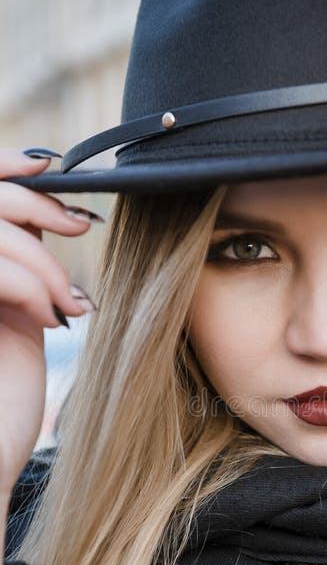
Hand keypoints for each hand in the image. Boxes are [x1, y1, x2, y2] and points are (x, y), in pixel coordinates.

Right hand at [0, 147, 99, 497]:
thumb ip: (17, 263)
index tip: (48, 165)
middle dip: (36, 203)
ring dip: (46, 264)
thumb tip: (42, 210)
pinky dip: (35, 287)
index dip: (2, 167)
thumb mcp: (15, 316)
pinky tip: (54, 320)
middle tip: (80, 225)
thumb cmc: (3, 400)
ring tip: (70, 303)